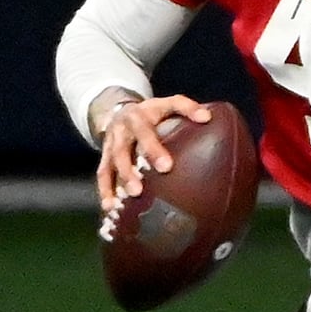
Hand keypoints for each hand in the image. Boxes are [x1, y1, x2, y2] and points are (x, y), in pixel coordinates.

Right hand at [94, 93, 211, 214]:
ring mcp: (110, 145)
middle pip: (122, 150)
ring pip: (111, 164)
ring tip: (130, 198)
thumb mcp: (166, 104)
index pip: (145, 130)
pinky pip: (102, 175)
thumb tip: (207, 118)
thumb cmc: (151, 113)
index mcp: (137, 117)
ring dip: (119, 182)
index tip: (166, 167)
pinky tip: (110, 208)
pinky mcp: (104, 157)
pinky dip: (105, 191)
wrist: (118, 111)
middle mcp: (121, 131)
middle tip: (140, 190)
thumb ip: (186, 108)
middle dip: (130, 170)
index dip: (153, 148)